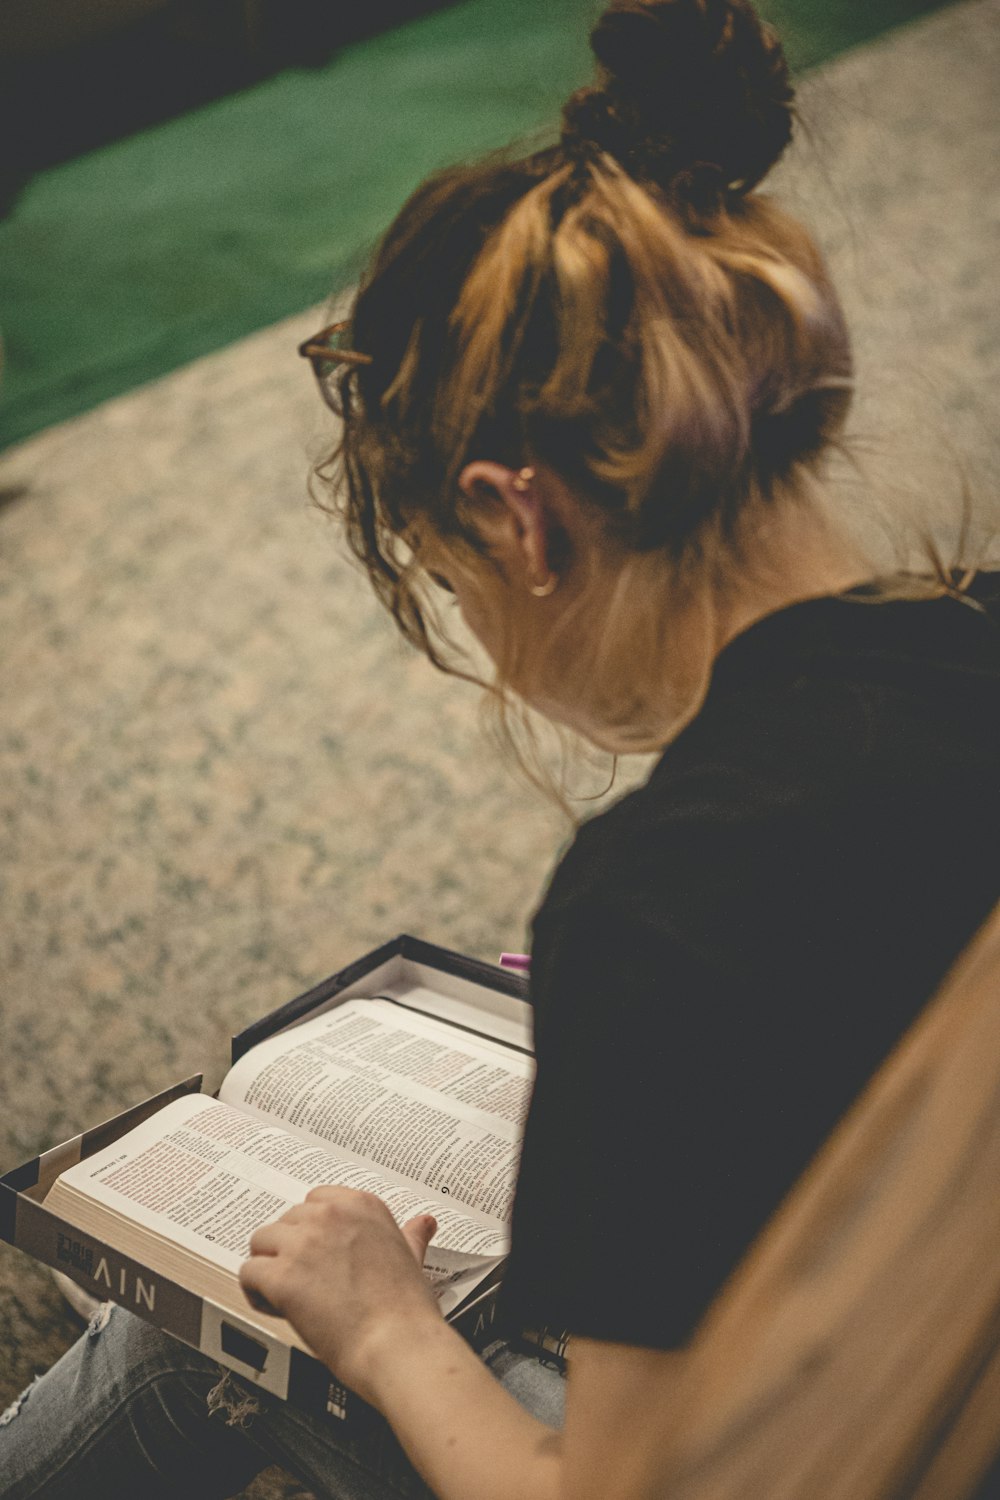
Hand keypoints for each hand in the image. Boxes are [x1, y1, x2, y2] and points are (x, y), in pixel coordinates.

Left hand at [239, 1187, 440, 1401]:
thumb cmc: (406, 1310)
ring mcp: (303, 1243)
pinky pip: (248, 1274)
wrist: (398, 1345)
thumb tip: (423, 1224)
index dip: (313, 1232)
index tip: (321, 1256)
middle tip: (310, 1284)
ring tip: (290, 1298)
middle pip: (286, 1222)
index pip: (315, 1201)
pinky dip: (257, 1294)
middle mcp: (329, 1216)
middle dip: (290, 1252)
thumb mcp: (412, 1259)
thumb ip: (411, 1236)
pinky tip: (279, 1310)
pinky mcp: (282, 1275)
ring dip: (269, 1269)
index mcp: (361, 1206)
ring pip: (261, 1242)